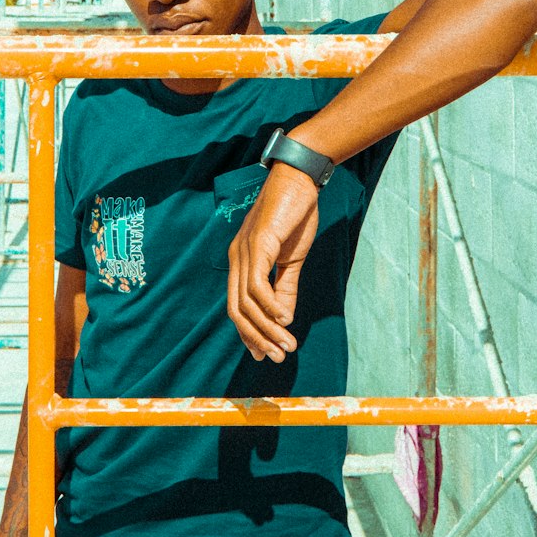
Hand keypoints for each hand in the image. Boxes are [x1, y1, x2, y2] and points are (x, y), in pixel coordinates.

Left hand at [227, 162, 318, 361]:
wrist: (300, 179)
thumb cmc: (294, 215)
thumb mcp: (292, 259)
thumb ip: (285, 288)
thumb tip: (285, 320)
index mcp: (242, 261)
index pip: (237, 306)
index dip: (248, 333)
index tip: (264, 354)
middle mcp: (236, 258)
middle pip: (237, 310)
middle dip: (257, 338)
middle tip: (277, 357)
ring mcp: (244, 250)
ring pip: (247, 302)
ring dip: (267, 328)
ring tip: (286, 345)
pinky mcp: (258, 243)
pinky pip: (258, 283)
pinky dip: (270, 305)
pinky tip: (285, 318)